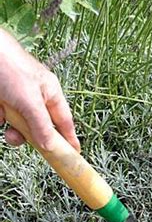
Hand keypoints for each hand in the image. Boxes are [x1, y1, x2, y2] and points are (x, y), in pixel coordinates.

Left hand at [0, 28, 79, 151]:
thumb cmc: (9, 68)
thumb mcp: (30, 101)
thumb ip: (41, 126)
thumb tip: (50, 146)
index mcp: (50, 92)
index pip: (64, 121)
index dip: (69, 138)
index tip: (74, 154)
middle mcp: (35, 96)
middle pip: (40, 127)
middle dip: (32, 136)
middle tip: (24, 140)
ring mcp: (17, 98)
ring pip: (21, 125)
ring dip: (14, 130)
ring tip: (6, 125)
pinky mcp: (3, 100)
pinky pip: (5, 118)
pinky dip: (1, 117)